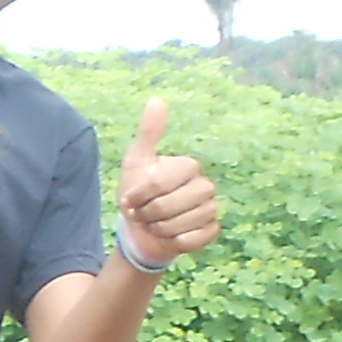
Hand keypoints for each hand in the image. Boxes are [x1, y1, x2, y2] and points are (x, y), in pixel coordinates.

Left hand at [118, 97, 219, 265]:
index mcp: (188, 166)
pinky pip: (196, 239)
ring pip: (184, 223)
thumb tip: (157, 99)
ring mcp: (212, 208)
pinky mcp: (212, 230)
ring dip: (161, 229)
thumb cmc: (138, 194)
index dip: (140, 196)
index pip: (161, 183)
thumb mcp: (137, 162)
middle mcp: (205, 185)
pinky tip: (171, 237)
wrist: (142, 230)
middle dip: (150, 214)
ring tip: (156, 225)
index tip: (129, 201)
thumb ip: (148, 133)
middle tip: (143, 215)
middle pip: (172, 205)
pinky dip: (177, 242)